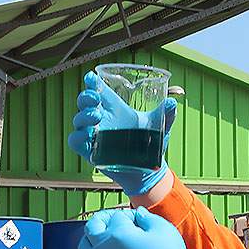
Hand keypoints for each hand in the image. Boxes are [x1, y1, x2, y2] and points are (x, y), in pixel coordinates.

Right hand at [67, 71, 176, 196]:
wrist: (148, 171)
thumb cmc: (151, 145)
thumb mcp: (160, 127)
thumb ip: (166, 114)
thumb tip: (172, 102)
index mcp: (115, 109)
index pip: (100, 91)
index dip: (93, 83)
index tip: (91, 77)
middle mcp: (102, 120)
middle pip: (85, 102)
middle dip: (86, 97)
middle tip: (95, 98)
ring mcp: (94, 135)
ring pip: (78, 120)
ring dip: (83, 116)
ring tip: (96, 116)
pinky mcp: (90, 152)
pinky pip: (76, 141)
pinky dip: (78, 136)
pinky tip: (88, 135)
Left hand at [78, 208, 202, 248]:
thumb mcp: (163, 228)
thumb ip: (147, 216)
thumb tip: (137, 213)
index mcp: (119, 232)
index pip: (117, 215)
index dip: (129, 215)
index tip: (139, 220)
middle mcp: (105, 248)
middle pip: (92, 226)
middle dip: (103, 219)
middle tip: (114, 220)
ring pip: (84, 246)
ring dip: (91, 237)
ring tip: (103, 236)